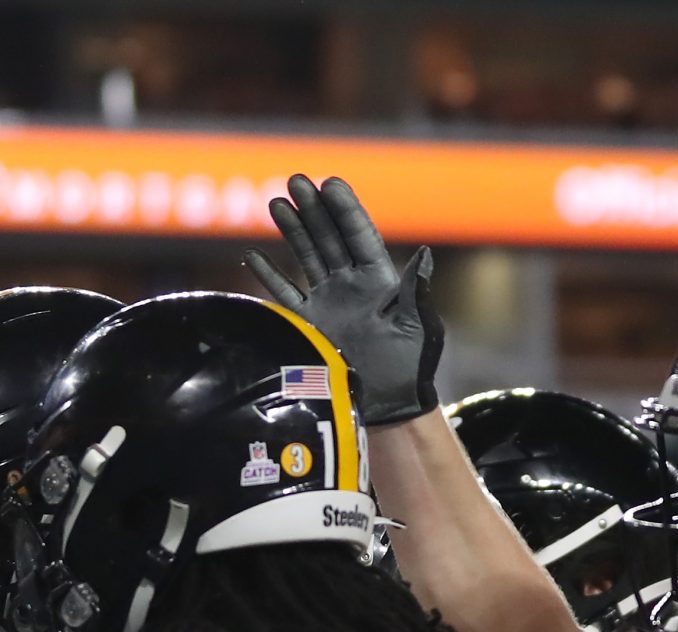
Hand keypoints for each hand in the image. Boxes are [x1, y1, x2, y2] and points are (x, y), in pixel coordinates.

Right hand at [245, 175, 444, 425]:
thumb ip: (416, 292)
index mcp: (380, 280)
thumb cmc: (409, 367)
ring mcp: (328, 302)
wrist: (387, 405)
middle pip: (329, 238)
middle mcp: (351, 285)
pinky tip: (253, 255)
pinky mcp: (308, 324)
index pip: (359, 236)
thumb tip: (424, 256)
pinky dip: (270, 276)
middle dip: (313, 209)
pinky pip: (285, 294)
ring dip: (293, 230)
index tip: (330, 183)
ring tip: (276, 203)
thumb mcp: (417, 328)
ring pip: (307, 256)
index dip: (345, 210)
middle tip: (295, 180)